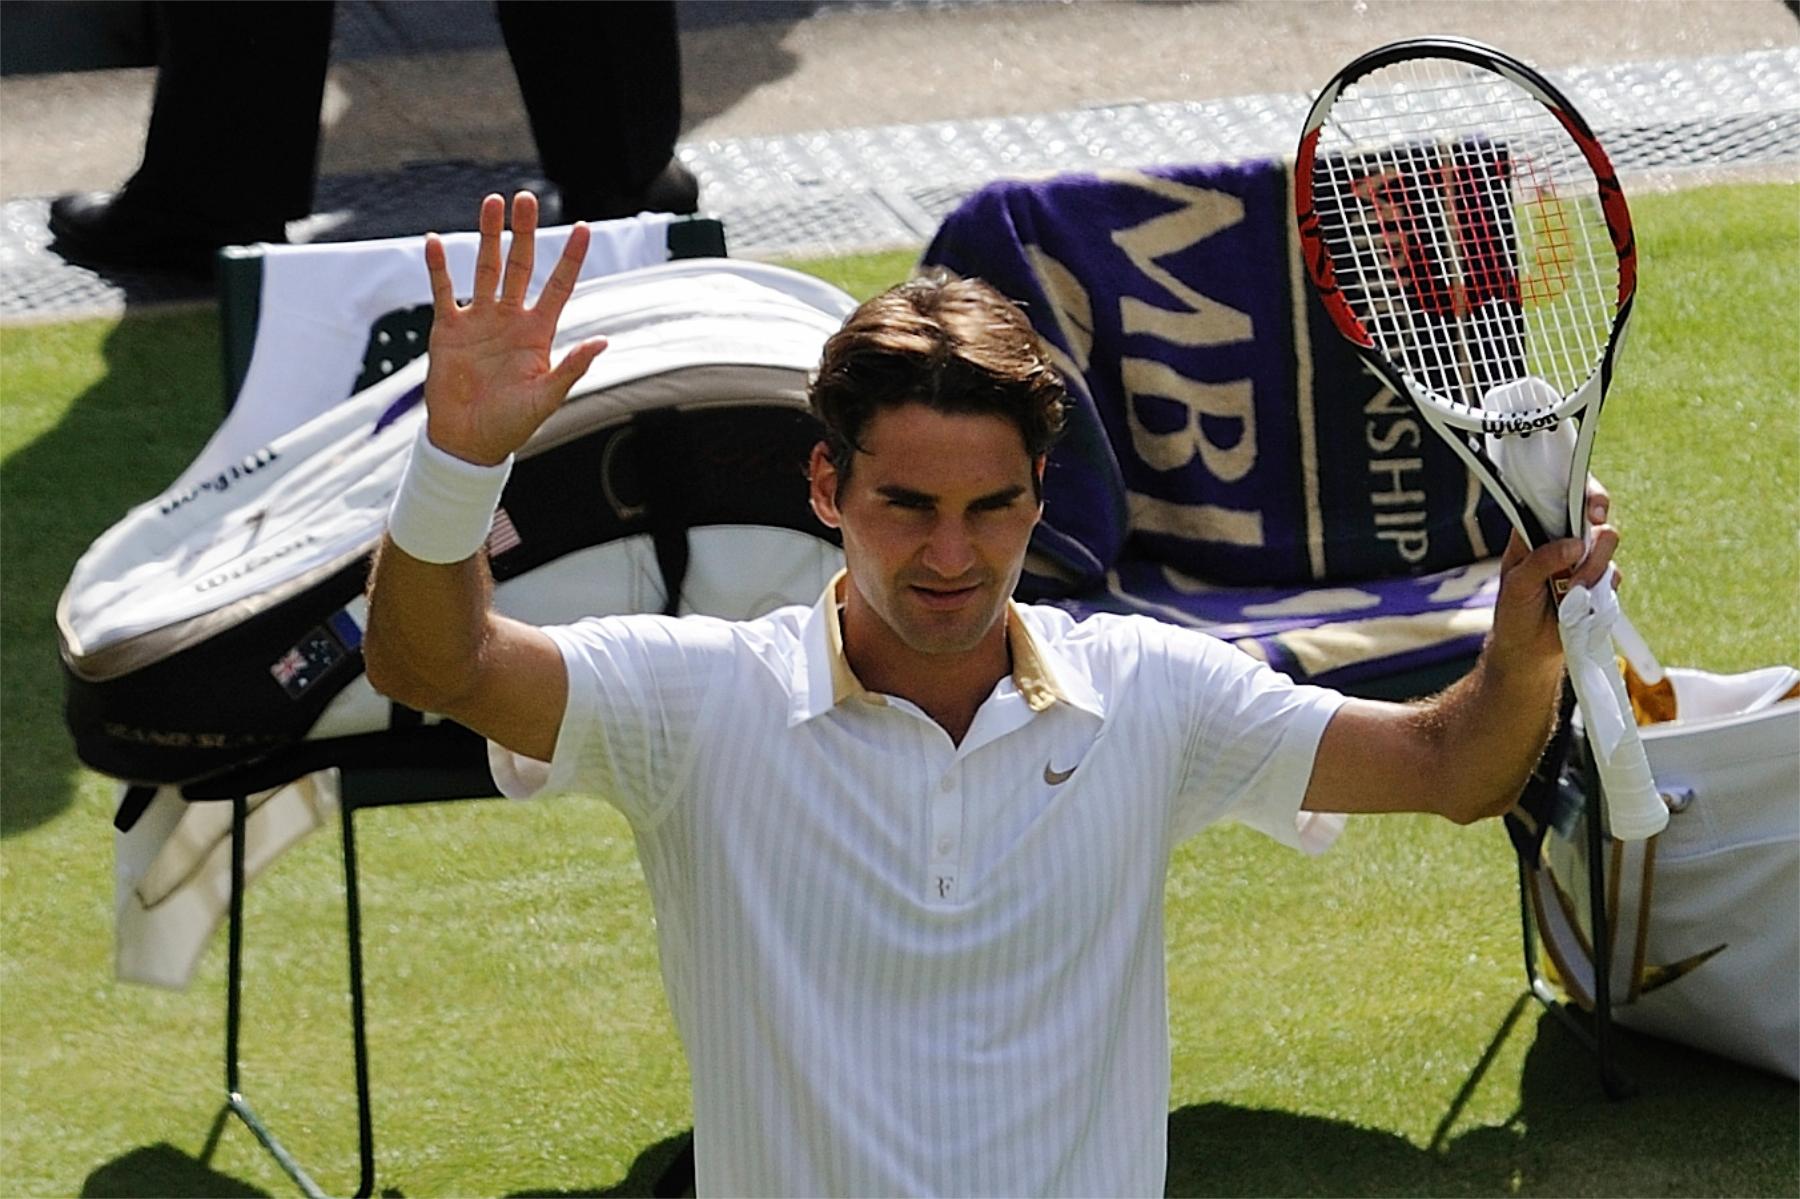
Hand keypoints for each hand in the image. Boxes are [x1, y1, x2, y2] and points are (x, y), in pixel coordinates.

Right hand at [421, 191, 607, 465]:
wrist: (469, 441)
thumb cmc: (511, 424)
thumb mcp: (546, 397)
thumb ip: (572, 368)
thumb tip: (603, 342)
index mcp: (538, 333)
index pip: (558, 286)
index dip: (570, 258)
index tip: (583, 228)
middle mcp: (510, 319)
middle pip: (519, 265)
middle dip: (523, 233)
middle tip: (525, 199)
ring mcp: (479, 321)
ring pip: (484, 268)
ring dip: (487, 236)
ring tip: (492, 203)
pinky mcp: (449, 330)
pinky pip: (443, 292)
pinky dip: (439, 267)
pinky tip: (435, 241)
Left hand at [1488, 477, 1619, 674]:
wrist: (1529, 651)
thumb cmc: (1515, 613)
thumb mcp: (1517, 585)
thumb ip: (1541, 561)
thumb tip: (1574, 545)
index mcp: (1535, 530)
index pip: (1560, 496)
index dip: (1581, 493)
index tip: (1592, 511)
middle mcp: (1561, 539)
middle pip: (1593, 515)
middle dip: (1595, 533)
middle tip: (1585, 552)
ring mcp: (1582, 559)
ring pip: (1607, 544)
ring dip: (1593, 567)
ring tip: (1571, 591)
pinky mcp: (1598, 581)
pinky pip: (1614, 574)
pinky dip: (1601, 587)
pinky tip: (1582, 602)